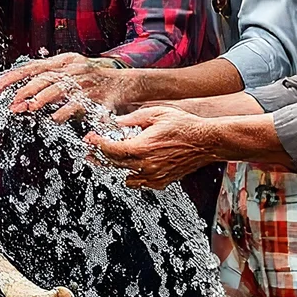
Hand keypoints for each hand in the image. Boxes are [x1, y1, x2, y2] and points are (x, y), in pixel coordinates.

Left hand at [0, 52, 136, 120]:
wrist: (125, 83)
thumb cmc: (94, 80)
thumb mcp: (70, 71)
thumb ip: (49, 76)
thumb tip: (22, 89)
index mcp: (63, 61)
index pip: (33, 67)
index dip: (13, 77)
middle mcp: (72, 69)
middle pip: (43, 78)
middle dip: (24, 91)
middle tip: (11, 104)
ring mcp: (84, 82)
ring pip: (58, 89)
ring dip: (42, 99)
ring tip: (28, 108)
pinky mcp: (96, 97)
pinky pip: (78, 104)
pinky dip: (65, 111)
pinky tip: (54, 118)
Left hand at [84, 104, 211, 188]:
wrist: (206, 141)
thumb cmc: (184, 126)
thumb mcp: (155, 113)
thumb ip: (132, 119)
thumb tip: (116, 122)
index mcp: (141, 148)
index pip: (110, 150)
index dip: (97, 144)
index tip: (90, 139)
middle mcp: (146, 166)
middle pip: (114, 165)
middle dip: (100, 156)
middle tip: (93, 149)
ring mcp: (154, 176)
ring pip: (125, 177)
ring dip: (117, 167)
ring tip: (113, 157)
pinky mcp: (162, 182)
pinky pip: (141, 182)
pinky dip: (134, 175)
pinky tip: (133, 164)